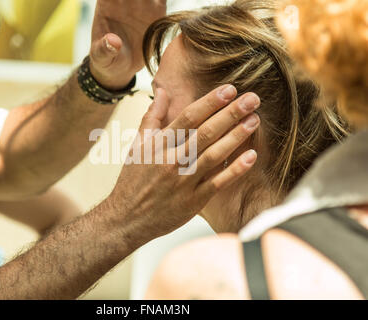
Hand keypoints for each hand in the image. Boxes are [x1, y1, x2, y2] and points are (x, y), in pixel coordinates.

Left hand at [89, 0, 166, 89]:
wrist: (120, 67)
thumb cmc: (106, 59)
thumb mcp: (101, 57)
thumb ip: (104, 49)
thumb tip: (113, 42)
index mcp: (106, 4)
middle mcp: (124, 0)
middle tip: (145, 2)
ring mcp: (141, 4)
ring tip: (155, 3)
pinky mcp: (156, 11)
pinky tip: (162, 3)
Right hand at [107, 85, 261, 238]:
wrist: (127, 218)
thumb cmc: (132, 180)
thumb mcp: (137, 145)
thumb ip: (152, 117)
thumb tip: (162, 91)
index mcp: (159, 144)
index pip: (189, 117)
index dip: (210, 102)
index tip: (229, 90)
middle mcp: (172, 160)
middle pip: (206, 132)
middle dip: (231, 113)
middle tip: (252, 99)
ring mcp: (184, 181)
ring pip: (214, 154)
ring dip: (236, 136)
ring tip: (254, 120)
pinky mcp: (194, 200)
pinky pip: (218, 182)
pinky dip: (235, 170)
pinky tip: (251, 156)